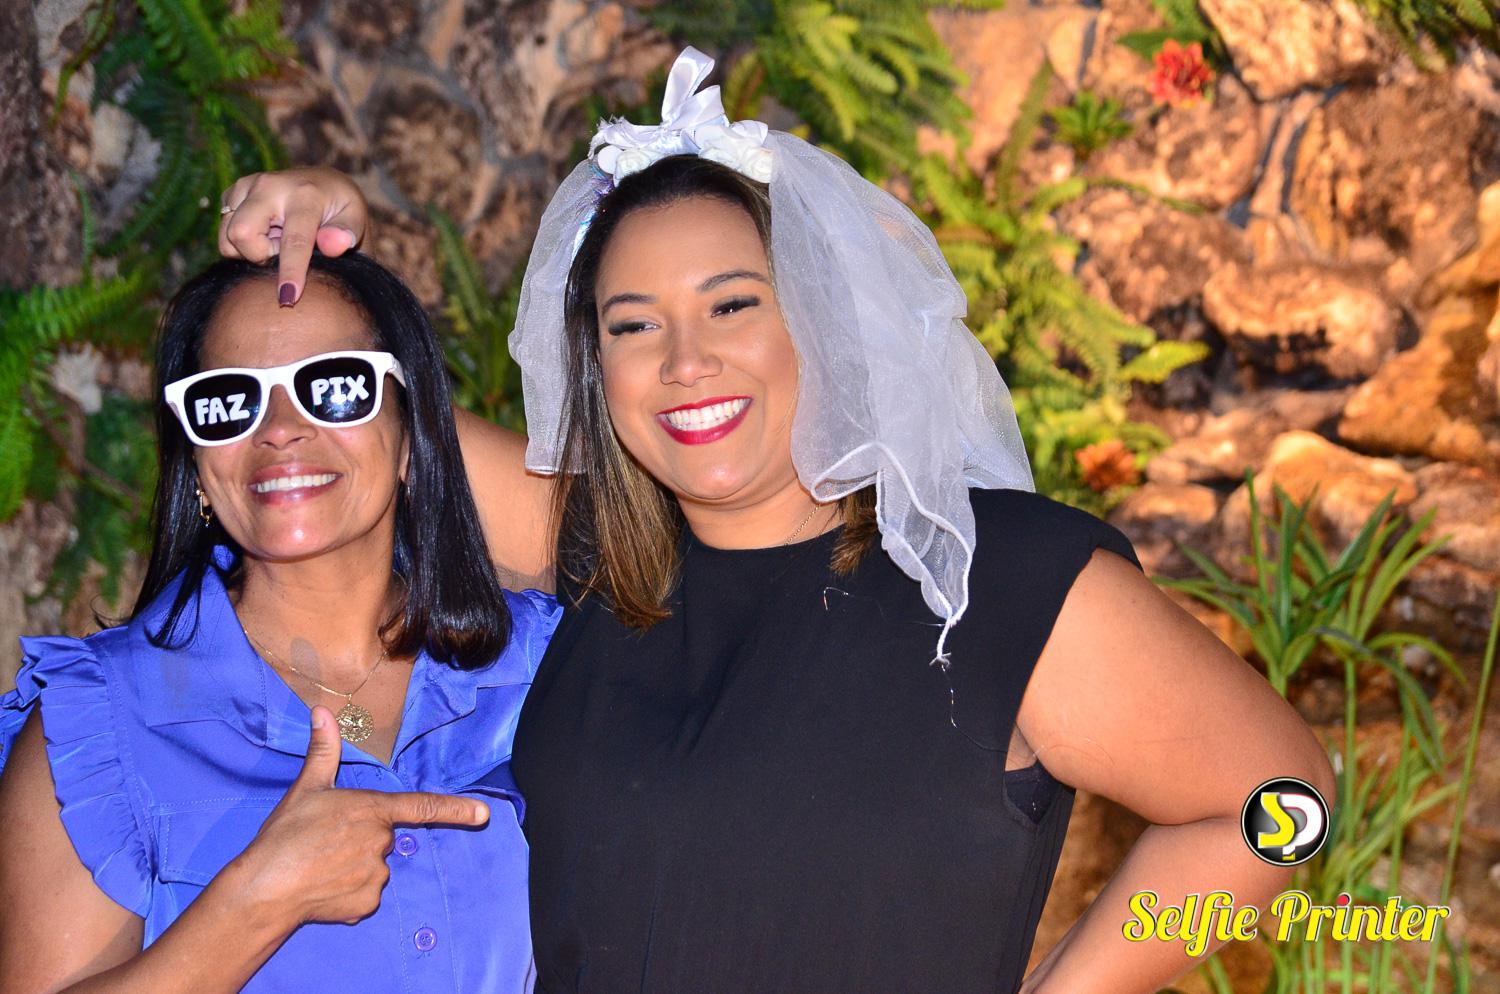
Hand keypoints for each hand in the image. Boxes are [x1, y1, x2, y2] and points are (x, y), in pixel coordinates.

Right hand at [218, 167, 369, 305]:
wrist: (323, 184)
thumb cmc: (341, 209)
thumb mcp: (355, 220)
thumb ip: (346, 234)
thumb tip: (334, 245)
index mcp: (305, 194)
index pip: (294, 239)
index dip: (290, 271)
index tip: (288, 299)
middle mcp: (269, 185)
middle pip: (242, 234)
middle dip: (260, 255)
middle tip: (283, 253)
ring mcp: (246, 186)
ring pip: (228, 237)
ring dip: (251, 251)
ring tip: (277, 241)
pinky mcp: (231, 193)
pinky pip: (223, 233)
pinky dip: (242, 243)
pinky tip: (265, 234)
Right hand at [228, 706, 488, 928]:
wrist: (265, 889)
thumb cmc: (285, 836)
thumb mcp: (305, 788)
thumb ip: (323, 750)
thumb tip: (322, 711)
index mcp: (373, 810)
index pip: (423, 807)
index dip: (456, 810)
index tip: (484, 814)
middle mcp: (382, 843)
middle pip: (382, 839)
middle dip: (361, 840)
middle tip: (326, 842)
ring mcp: (377, 876)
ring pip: (373, 868)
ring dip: (354, 867)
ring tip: (320, 866)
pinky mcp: (367, 904)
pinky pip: (364, 896)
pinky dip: (348, 893)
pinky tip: (323, 889)